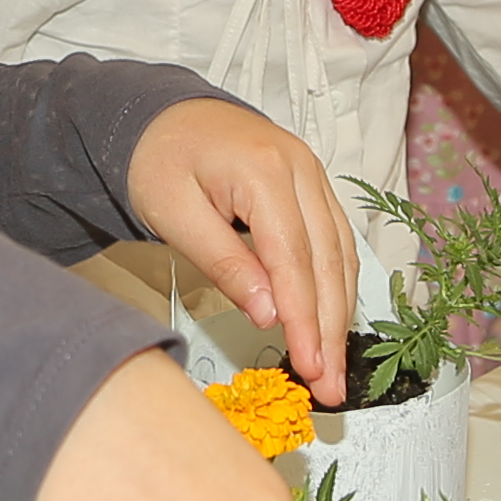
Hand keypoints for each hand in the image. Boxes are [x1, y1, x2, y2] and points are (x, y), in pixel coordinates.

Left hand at [127, 100, 359, 402]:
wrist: (162, 116)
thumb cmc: (159, 160)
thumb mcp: (175, 213)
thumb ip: (223, 262)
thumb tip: (268, 313)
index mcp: (265, 171)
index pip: (295, 260)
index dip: (305, 319)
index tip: (310, 366)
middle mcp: (301, 169)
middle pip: (328, 262)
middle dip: (331, 329)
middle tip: (330, 384)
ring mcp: (313, 174)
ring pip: (341, 254)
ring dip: (340, 313)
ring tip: (333, 366)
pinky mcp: (313, 186)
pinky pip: (335, 240)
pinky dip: (337, 285)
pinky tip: (331, 320)